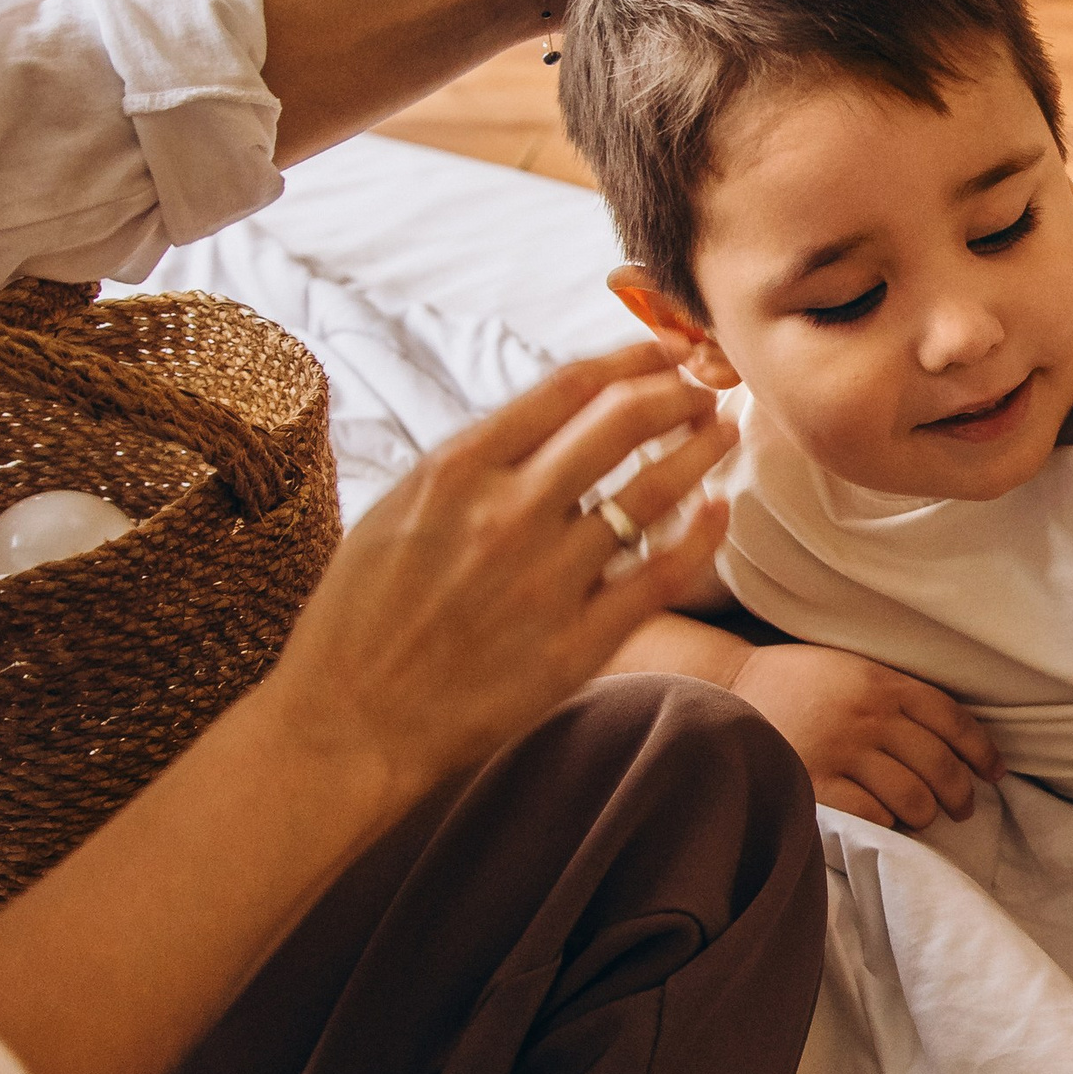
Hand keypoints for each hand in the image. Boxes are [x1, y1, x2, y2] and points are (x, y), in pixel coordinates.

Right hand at [262, 339, 736, 806]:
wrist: (349, 722)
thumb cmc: (361, 617)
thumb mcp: (397, 510)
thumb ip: (471, 465)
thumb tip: (541, 423)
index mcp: (457, 472)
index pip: (567, 389)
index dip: (630, 359)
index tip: (663, 351)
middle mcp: (507, 514)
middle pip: (621, 424)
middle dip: (677, 393)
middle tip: (706, 388)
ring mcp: (546, 579)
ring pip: (653, 491)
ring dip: (700, 450)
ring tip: (723, 432)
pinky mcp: (576, 643)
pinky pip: (661, 574)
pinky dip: (701, 535)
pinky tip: (719, 511)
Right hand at [730, 645, 1002, 828]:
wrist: (730, 688)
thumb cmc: (802, 682)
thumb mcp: (856, 669)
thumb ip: (900, 695)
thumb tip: (958, 738)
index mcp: (883, 684)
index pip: (953, 721)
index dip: (982, 752)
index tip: (994, 773)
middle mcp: (868, 717)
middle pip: (940, 765)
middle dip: (961, 794)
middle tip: (963, 807)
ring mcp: (841, 751)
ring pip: (913, 797)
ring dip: (927, 814)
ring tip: (924, 817)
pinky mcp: (815, 782)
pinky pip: (872, 816)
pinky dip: (888, 824)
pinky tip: (885, 821)